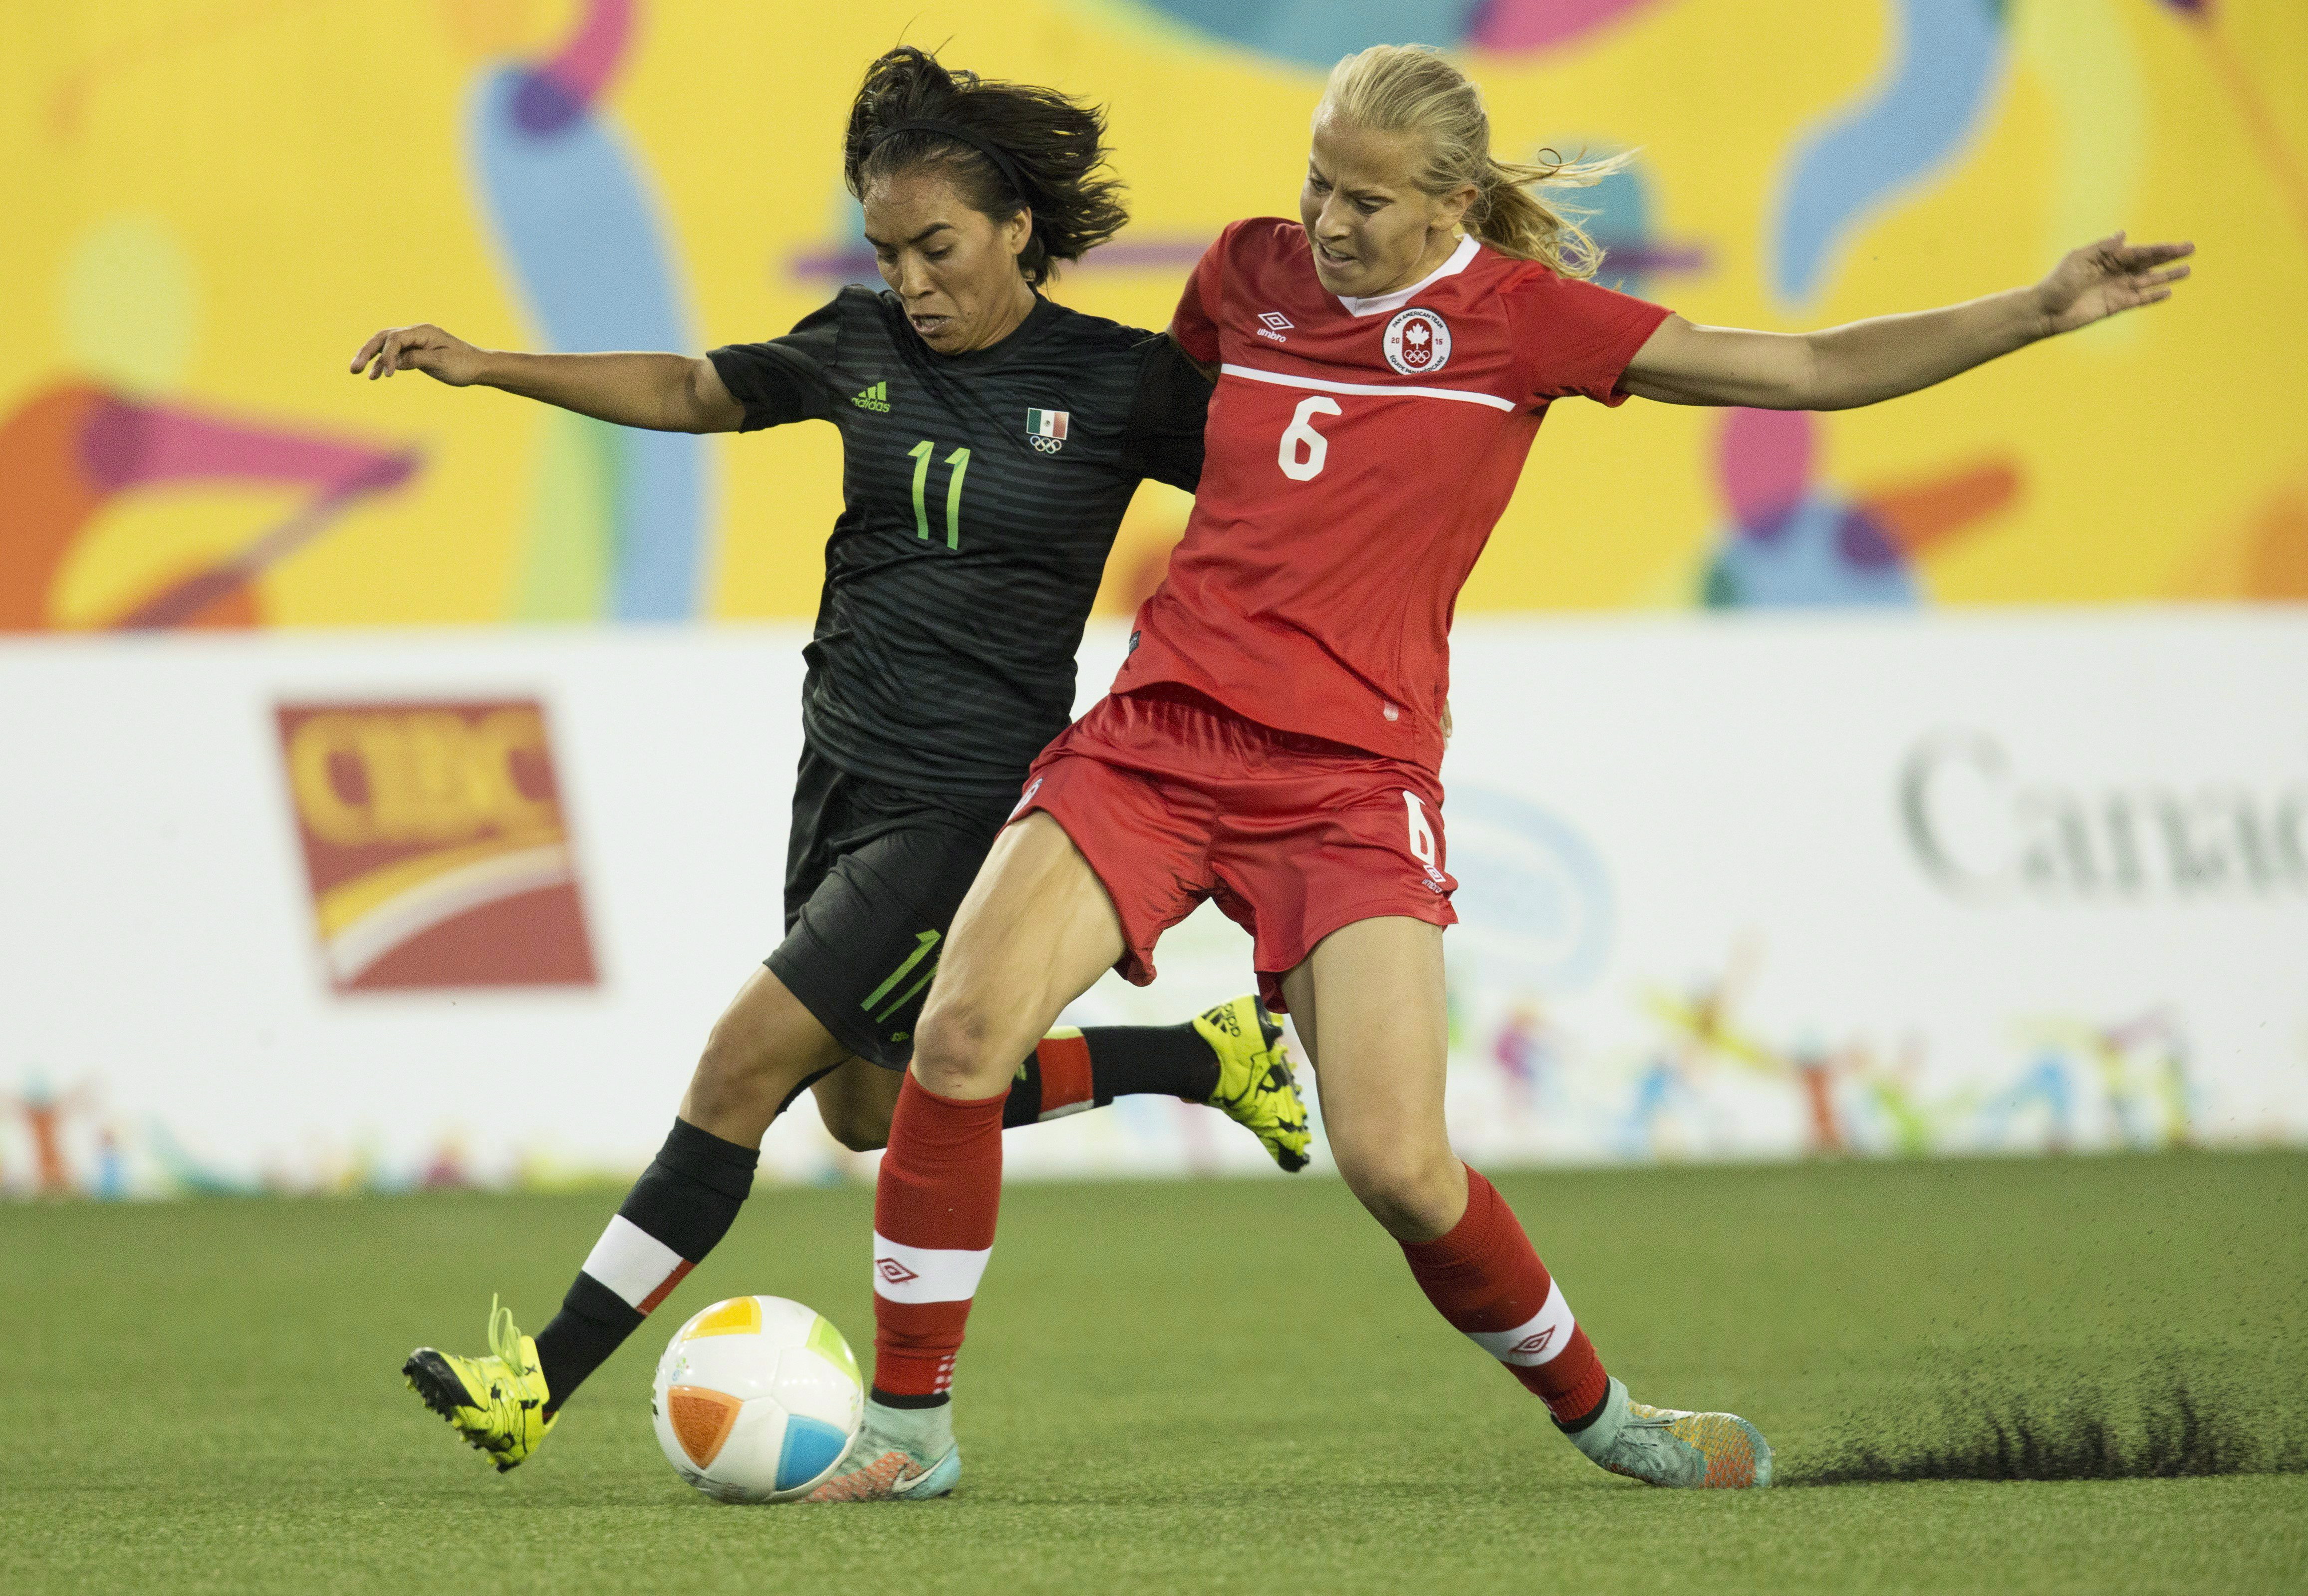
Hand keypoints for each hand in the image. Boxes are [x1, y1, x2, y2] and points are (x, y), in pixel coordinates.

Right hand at [349, 324, 488, 384]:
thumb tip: (394, 361)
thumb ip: (417, 360)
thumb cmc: (464, 365)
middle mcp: (416, 333)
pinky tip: (374, 375)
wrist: (479, 367)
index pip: (396, 339)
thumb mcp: (442, 364)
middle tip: (354, 368)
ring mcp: (415, 341)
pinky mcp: (416, 351)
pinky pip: (395, 355)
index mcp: (423, 332)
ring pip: (386, 345)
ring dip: (371, 357)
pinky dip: (384, 363)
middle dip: (367, 351)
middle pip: (384, 338)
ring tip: (357, 371)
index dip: (387, 355)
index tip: (387, 375)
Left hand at [2034, 233, 2193, 336]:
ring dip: (2167, 276)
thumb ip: (2102, 248)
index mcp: (2108, 257)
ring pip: (2147, 281)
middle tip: (2191, 250)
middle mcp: (2115, 272)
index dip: (2160, 248)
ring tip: (2187, 271)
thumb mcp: (2078, 260)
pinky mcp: (2115, 306)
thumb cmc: (2057, 282)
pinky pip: (2138, 300)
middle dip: (2169, 257)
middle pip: (2148, 263)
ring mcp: (2117, 289)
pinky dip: (2152, 296)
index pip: (2139, 251)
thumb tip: (2123, 234)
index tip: (2179, 246)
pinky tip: (2167, 292)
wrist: (2045, 311)